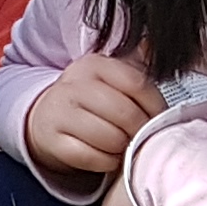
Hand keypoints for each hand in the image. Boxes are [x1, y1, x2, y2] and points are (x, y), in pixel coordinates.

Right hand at [22, 54, 161, 185]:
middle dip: (140, 130)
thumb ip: (138, 63)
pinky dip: (106, 162)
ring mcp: (59, 113)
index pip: (137, 84)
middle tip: (141, 136)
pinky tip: (107, 156)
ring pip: (109, 138)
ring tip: (123, 145)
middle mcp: (73, 85)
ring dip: (123, 148)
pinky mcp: (52, 140)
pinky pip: (91, 158)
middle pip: (125, 113)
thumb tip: (155, 43)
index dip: (155, 106)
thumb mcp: (111, 76)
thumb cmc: (91, 100)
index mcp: (93, 64)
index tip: (159, 118)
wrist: (48, 117)